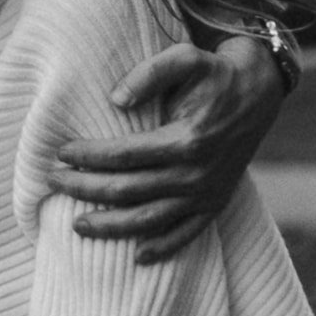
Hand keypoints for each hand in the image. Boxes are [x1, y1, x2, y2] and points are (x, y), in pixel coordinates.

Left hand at [52, 35, 281, 263]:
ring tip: (77, 225)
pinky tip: (135, 256)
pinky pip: (186, 235)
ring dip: (110, 227)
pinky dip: (162, 248)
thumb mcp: (187, 59)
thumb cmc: (217, 73)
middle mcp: (195, 174)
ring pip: (149, 221)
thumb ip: (150, 73)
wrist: (261, 93)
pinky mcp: (215, 204)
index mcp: (186, 139)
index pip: (122, 155)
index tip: (60, 153)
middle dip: (84, 189)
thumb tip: (116, 99)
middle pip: (127, 191)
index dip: (87, 156)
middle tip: (54, 182)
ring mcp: (206, 194)